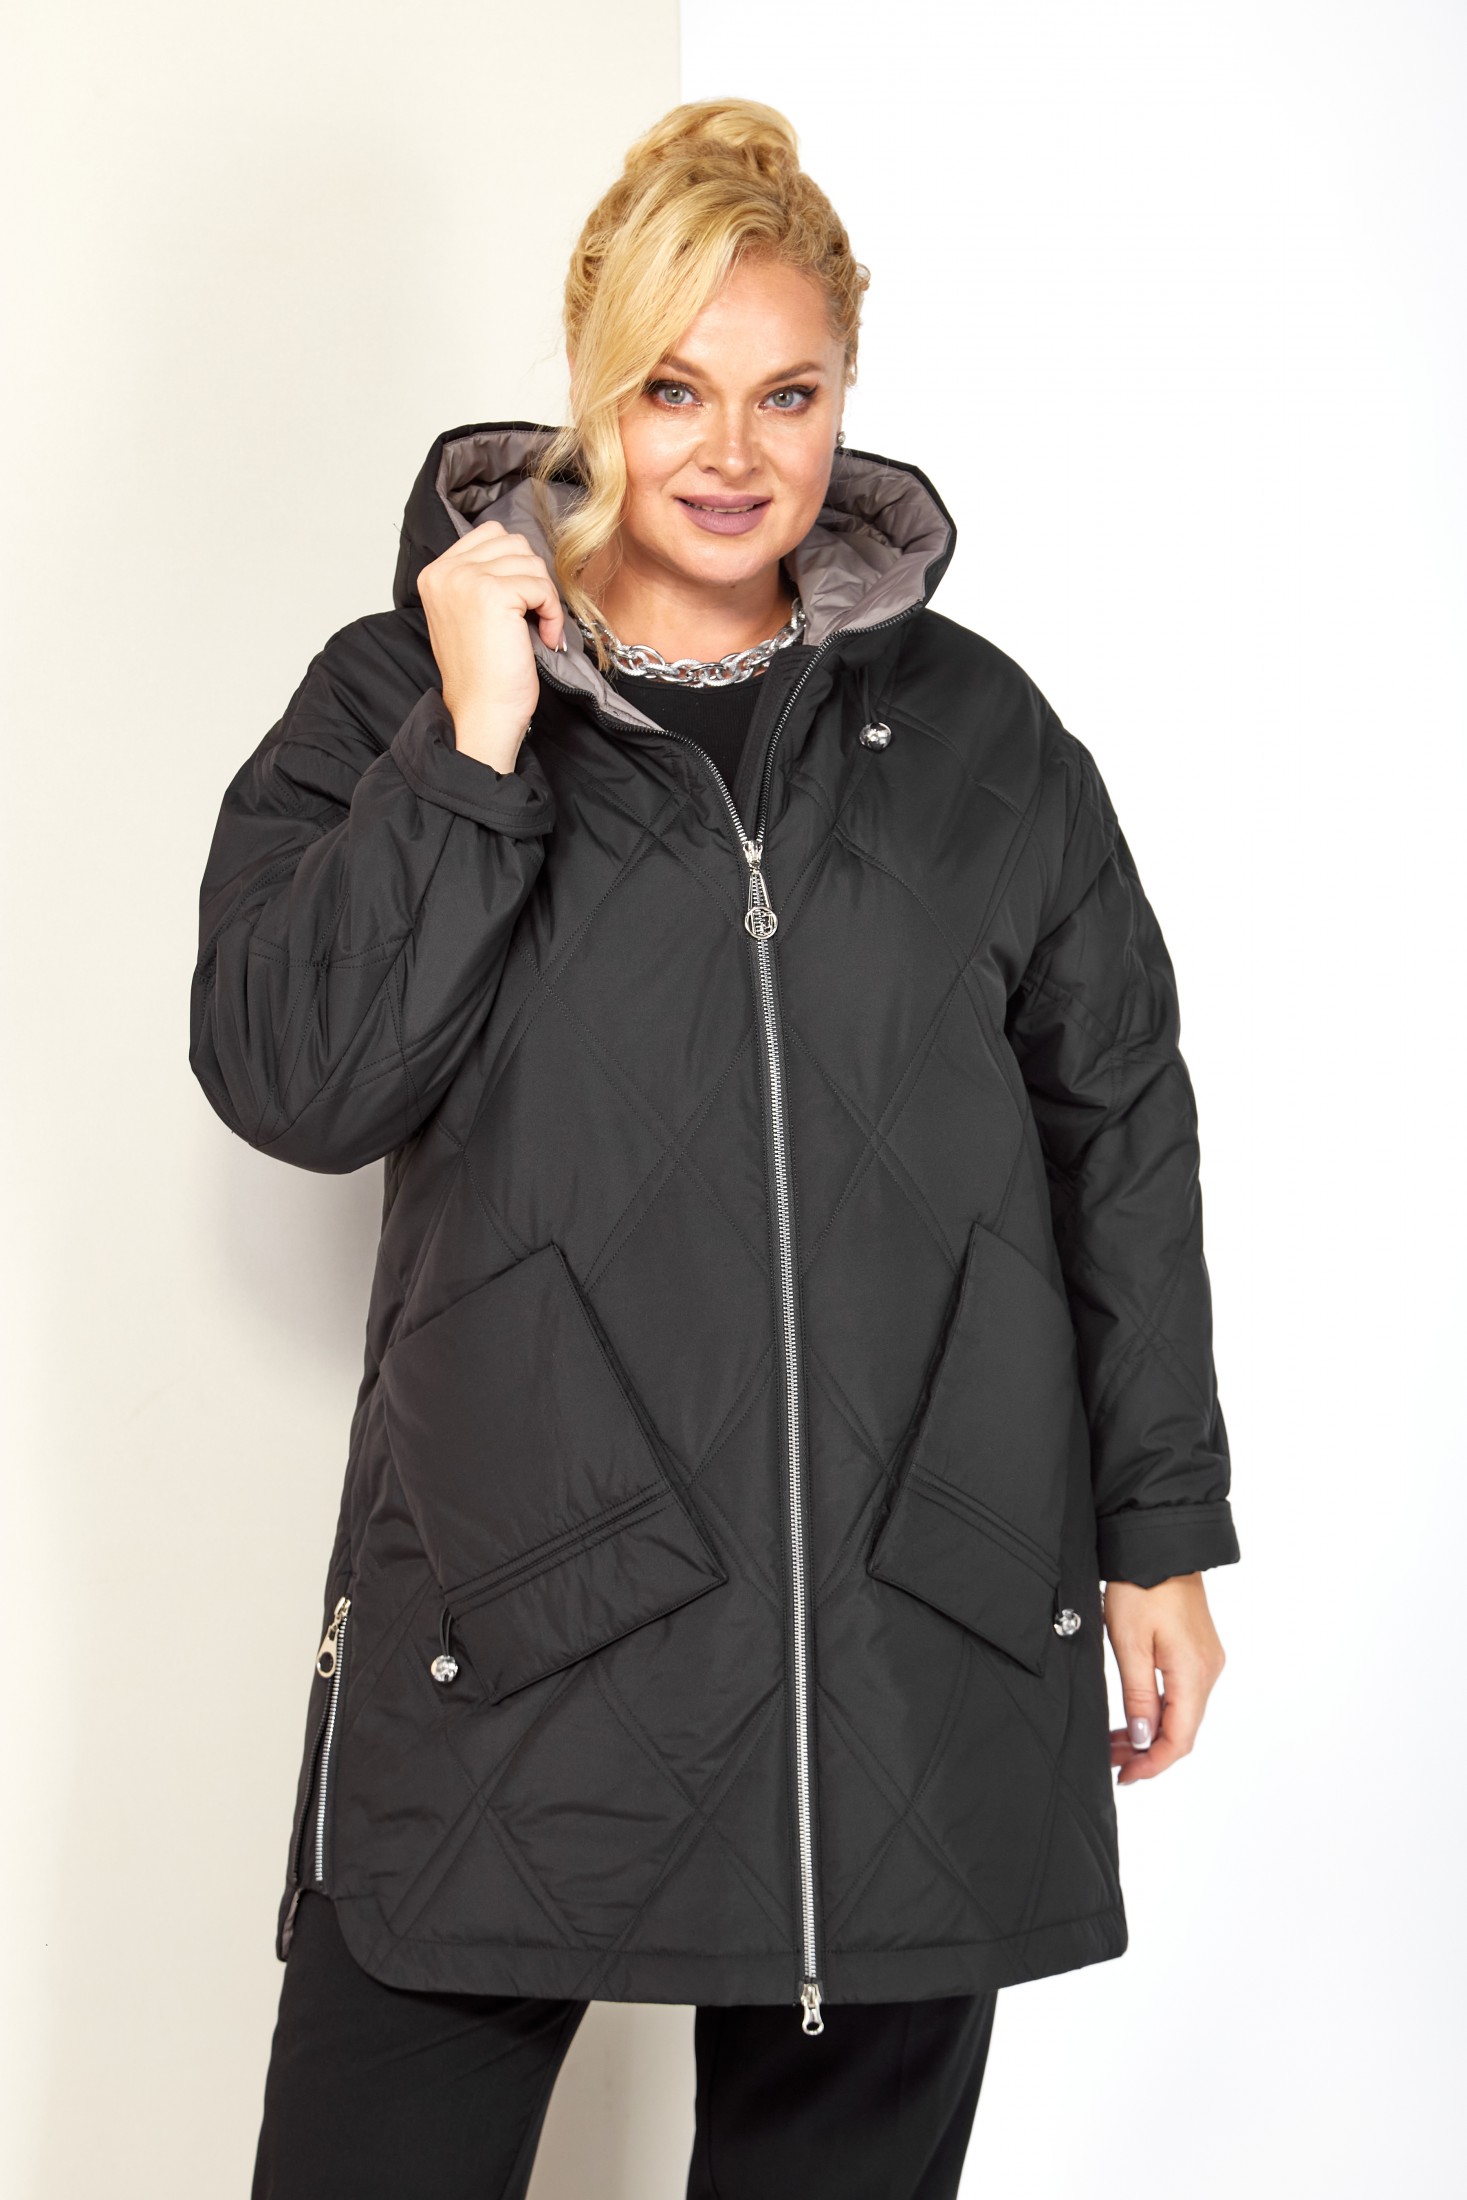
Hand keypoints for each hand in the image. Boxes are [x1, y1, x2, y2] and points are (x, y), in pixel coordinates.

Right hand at [417, 520, 566, 772]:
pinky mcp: (492, 594)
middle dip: (532, 580)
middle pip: (514, 544)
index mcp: (436, 573)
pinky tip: (545, 639)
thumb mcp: (469, 615)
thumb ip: (482, 578)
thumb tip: (520, 554)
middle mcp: (445, 571)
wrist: (482, 713)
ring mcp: (466, 580)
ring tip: (538, 631)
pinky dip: (553, 614)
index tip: (519, 606)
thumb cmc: (482, 674)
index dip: (517, 567)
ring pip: (531, 561)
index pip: (491, 535)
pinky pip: (541, 586)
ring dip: (544, 597)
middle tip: (533, 618)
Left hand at [1104, 1573, 1225, 1784]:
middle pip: (1183, 1730)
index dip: (1153, 1764)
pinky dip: (1158, 1710)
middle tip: (1112, 1760)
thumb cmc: (1142, 1587)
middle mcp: (1209, 1671)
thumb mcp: (1130, 1644)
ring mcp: (1207, 1661)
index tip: (1125, 1776)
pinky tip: (1135, 1714)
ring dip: (1151, 1732)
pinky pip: (1182, 1694)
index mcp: (1194, 1673)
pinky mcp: (1198, 1651)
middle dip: (1148, 1752)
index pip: (1180, 1739)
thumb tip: (1146, 1740)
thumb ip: (1138, 1696)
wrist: (1159, 1546)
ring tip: (1115, 1741)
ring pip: (1182, 1714)